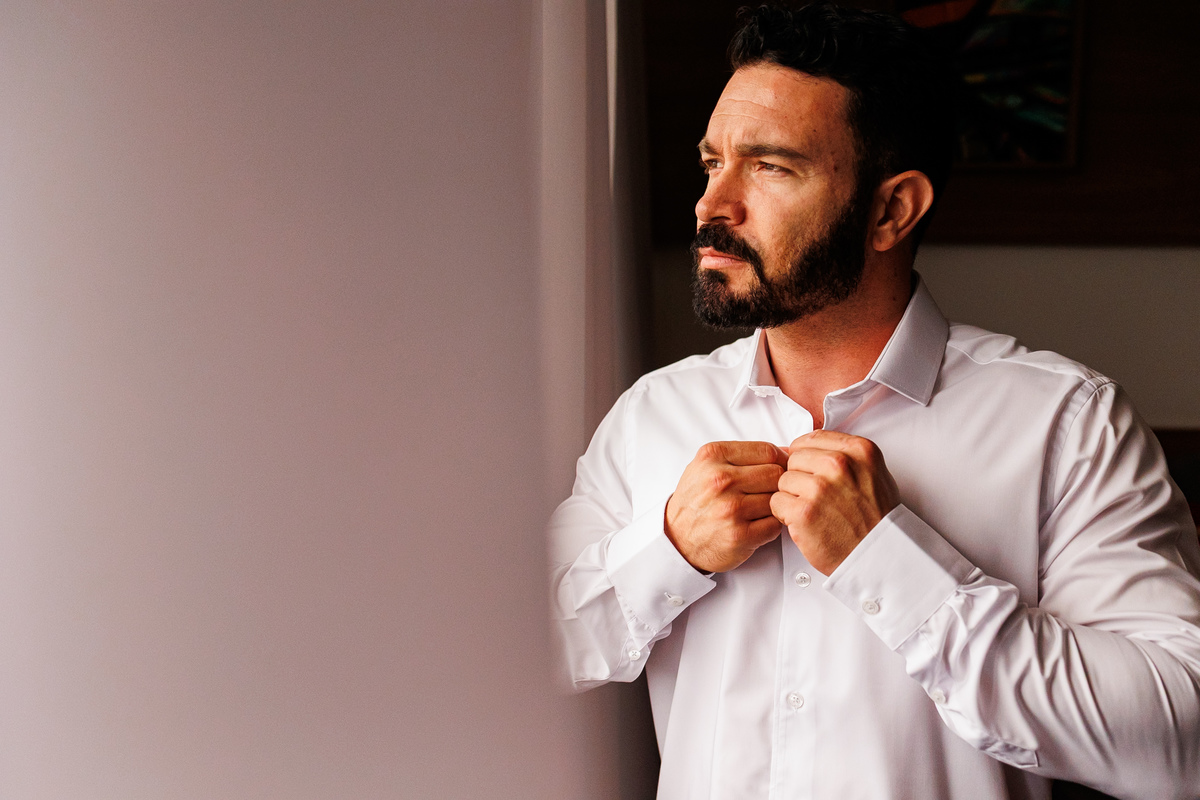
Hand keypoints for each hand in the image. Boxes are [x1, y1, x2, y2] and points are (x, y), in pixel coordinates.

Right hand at [665, 441, 789, 572]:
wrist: (677, 538)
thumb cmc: (696, 501)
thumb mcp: (707, 465)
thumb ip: (743, 455)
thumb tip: (787, 451)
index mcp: (713, 456)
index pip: (767, 451)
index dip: (781, 460)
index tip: (781, 468)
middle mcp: (720, 480)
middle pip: (776, 474)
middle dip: (778, 483)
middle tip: (769, 491)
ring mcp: (730, 508)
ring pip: (778, 499)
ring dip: (775, 505)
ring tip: (759, 509)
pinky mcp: (740, 535)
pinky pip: (775, 525)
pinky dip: (771, 525)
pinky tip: (756, 524)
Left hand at [770, 430, 899, 574]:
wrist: (880, 555)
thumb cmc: (877, 519)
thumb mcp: (873, 473)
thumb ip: (844, 455)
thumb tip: (808, 448)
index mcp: (859, 450)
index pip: (811, 438)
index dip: (806, 457)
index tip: (812, 471)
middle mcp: (840, 464)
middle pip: (794, 458)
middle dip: (799, 477)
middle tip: (816, 497)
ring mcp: (820, 488)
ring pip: (783, 480)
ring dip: (792, 496)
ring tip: (814, 511)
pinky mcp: (804, 511)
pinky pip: (776, 502)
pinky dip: (785, 514)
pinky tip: (805, 522)